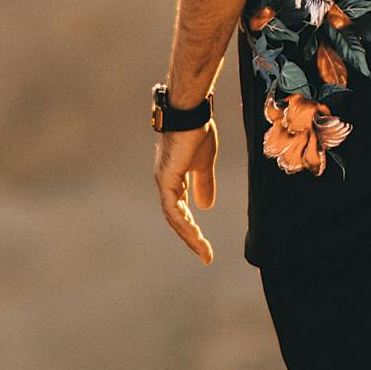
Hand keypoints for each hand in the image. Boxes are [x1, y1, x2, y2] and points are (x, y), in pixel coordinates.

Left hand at [154, 117, 218, 261]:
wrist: (192, 114)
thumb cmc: (197, 131)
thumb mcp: (205, 164)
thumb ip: (204, 184)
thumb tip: (206, 206)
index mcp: (174, 179)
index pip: (181, 210)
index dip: (192, 227)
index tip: (204, 244)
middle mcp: (166, 183)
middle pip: (176, 218)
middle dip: (191, 237)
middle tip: (205, 255)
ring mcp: (164, 182)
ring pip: (174, 218)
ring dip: (189, 236)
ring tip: (203, 251)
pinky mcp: (166, 179)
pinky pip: (173, 210)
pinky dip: (184, 225)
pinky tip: (195, 236)